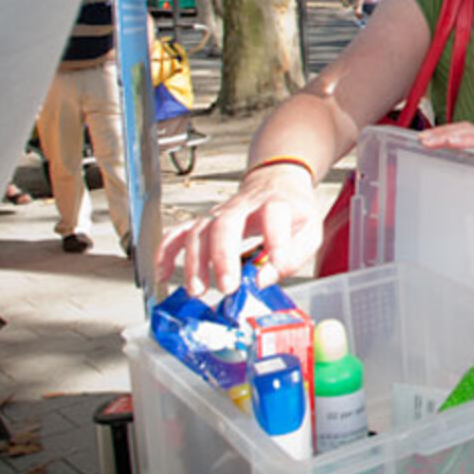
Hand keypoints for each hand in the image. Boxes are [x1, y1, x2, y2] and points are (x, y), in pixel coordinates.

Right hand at [156, 162, 320, 296]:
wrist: (276, 183)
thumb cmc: (293, 211)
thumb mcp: (309, 230)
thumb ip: (293, 256)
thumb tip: (263, 279)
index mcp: (275, 204)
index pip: (274, 215)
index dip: (275, 239)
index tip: (273, 265)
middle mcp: (243, 206)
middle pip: (226, 224)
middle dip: (223, 257)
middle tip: (226, 287)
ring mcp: (219, 212)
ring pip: (199, 231)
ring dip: (195, 262)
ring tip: (198, 290)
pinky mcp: (205, 221)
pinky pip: (179, 232)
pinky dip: (166, 252)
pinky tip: (163, 273)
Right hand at [417, 121, 473, 155]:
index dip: (465, 139)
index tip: (450, 142)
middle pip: (466, 131)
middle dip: (445, 134)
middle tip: (427, 141)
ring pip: (459, 130)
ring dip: (440, 133)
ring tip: (422, 139)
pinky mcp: (473, 142)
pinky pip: (456, 133)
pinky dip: (441, 134)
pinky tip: (428, 138)